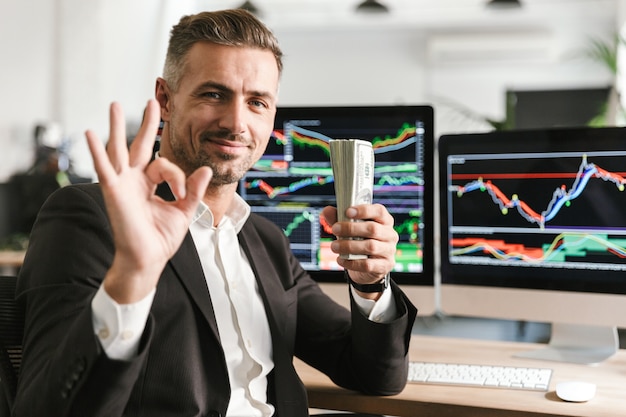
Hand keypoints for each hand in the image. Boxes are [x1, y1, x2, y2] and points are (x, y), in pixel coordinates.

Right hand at [85, 100, 211, 303]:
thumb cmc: (161, 239)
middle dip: (146, 124)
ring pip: (119, 150)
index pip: (164, 165)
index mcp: (150, 184)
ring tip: (113, 104)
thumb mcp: (183, 211)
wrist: (147, 260)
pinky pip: (104, 168)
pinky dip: (97, 151)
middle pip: (140, 146)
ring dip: (116, 127)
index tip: (183, 194)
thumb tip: (206, 169)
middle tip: (151, 101)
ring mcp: (122, 184)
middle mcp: (134, 181)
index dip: (178, 177)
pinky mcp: (113, 191)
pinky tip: (90, 132)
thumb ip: (194, 190)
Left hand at [322, 204, 397, 297]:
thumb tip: (326, 211)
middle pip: (373, 229)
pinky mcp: (385, 266)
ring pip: (371, 247)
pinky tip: (340, 260)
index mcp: (384, 220)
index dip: (364, 210)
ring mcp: (389, 251)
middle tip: (334, 229)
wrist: (367, 266)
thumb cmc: (359, 241)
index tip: (347, 211)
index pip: (379, 211)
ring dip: (349, 246)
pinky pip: (368, 264)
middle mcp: (390, 234)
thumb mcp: (349, 228)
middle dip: (351, 228)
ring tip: (334, 246)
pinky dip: (352, 263)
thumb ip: (339, 218)